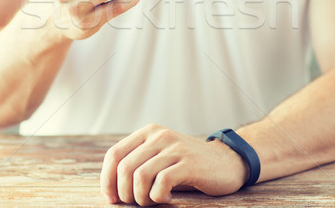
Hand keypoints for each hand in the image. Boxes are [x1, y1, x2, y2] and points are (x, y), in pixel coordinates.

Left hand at [100, 124, 248, 205]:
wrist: (227, 162)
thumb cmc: (188, 166)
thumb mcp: (160, 157)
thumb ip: (138, 163)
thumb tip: (110, 189)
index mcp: (148, 133)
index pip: (114, 155)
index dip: (107, 180)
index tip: (112, 199)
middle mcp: (159, 136)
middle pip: (124, 168)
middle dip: (125, 193)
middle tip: (136, 203)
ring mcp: (175, 148)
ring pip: (140, 176)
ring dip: (141, 198)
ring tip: (152, 202)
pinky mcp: (188, 163)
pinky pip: (161, 183)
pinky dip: (158, 197)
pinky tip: (167, 199)